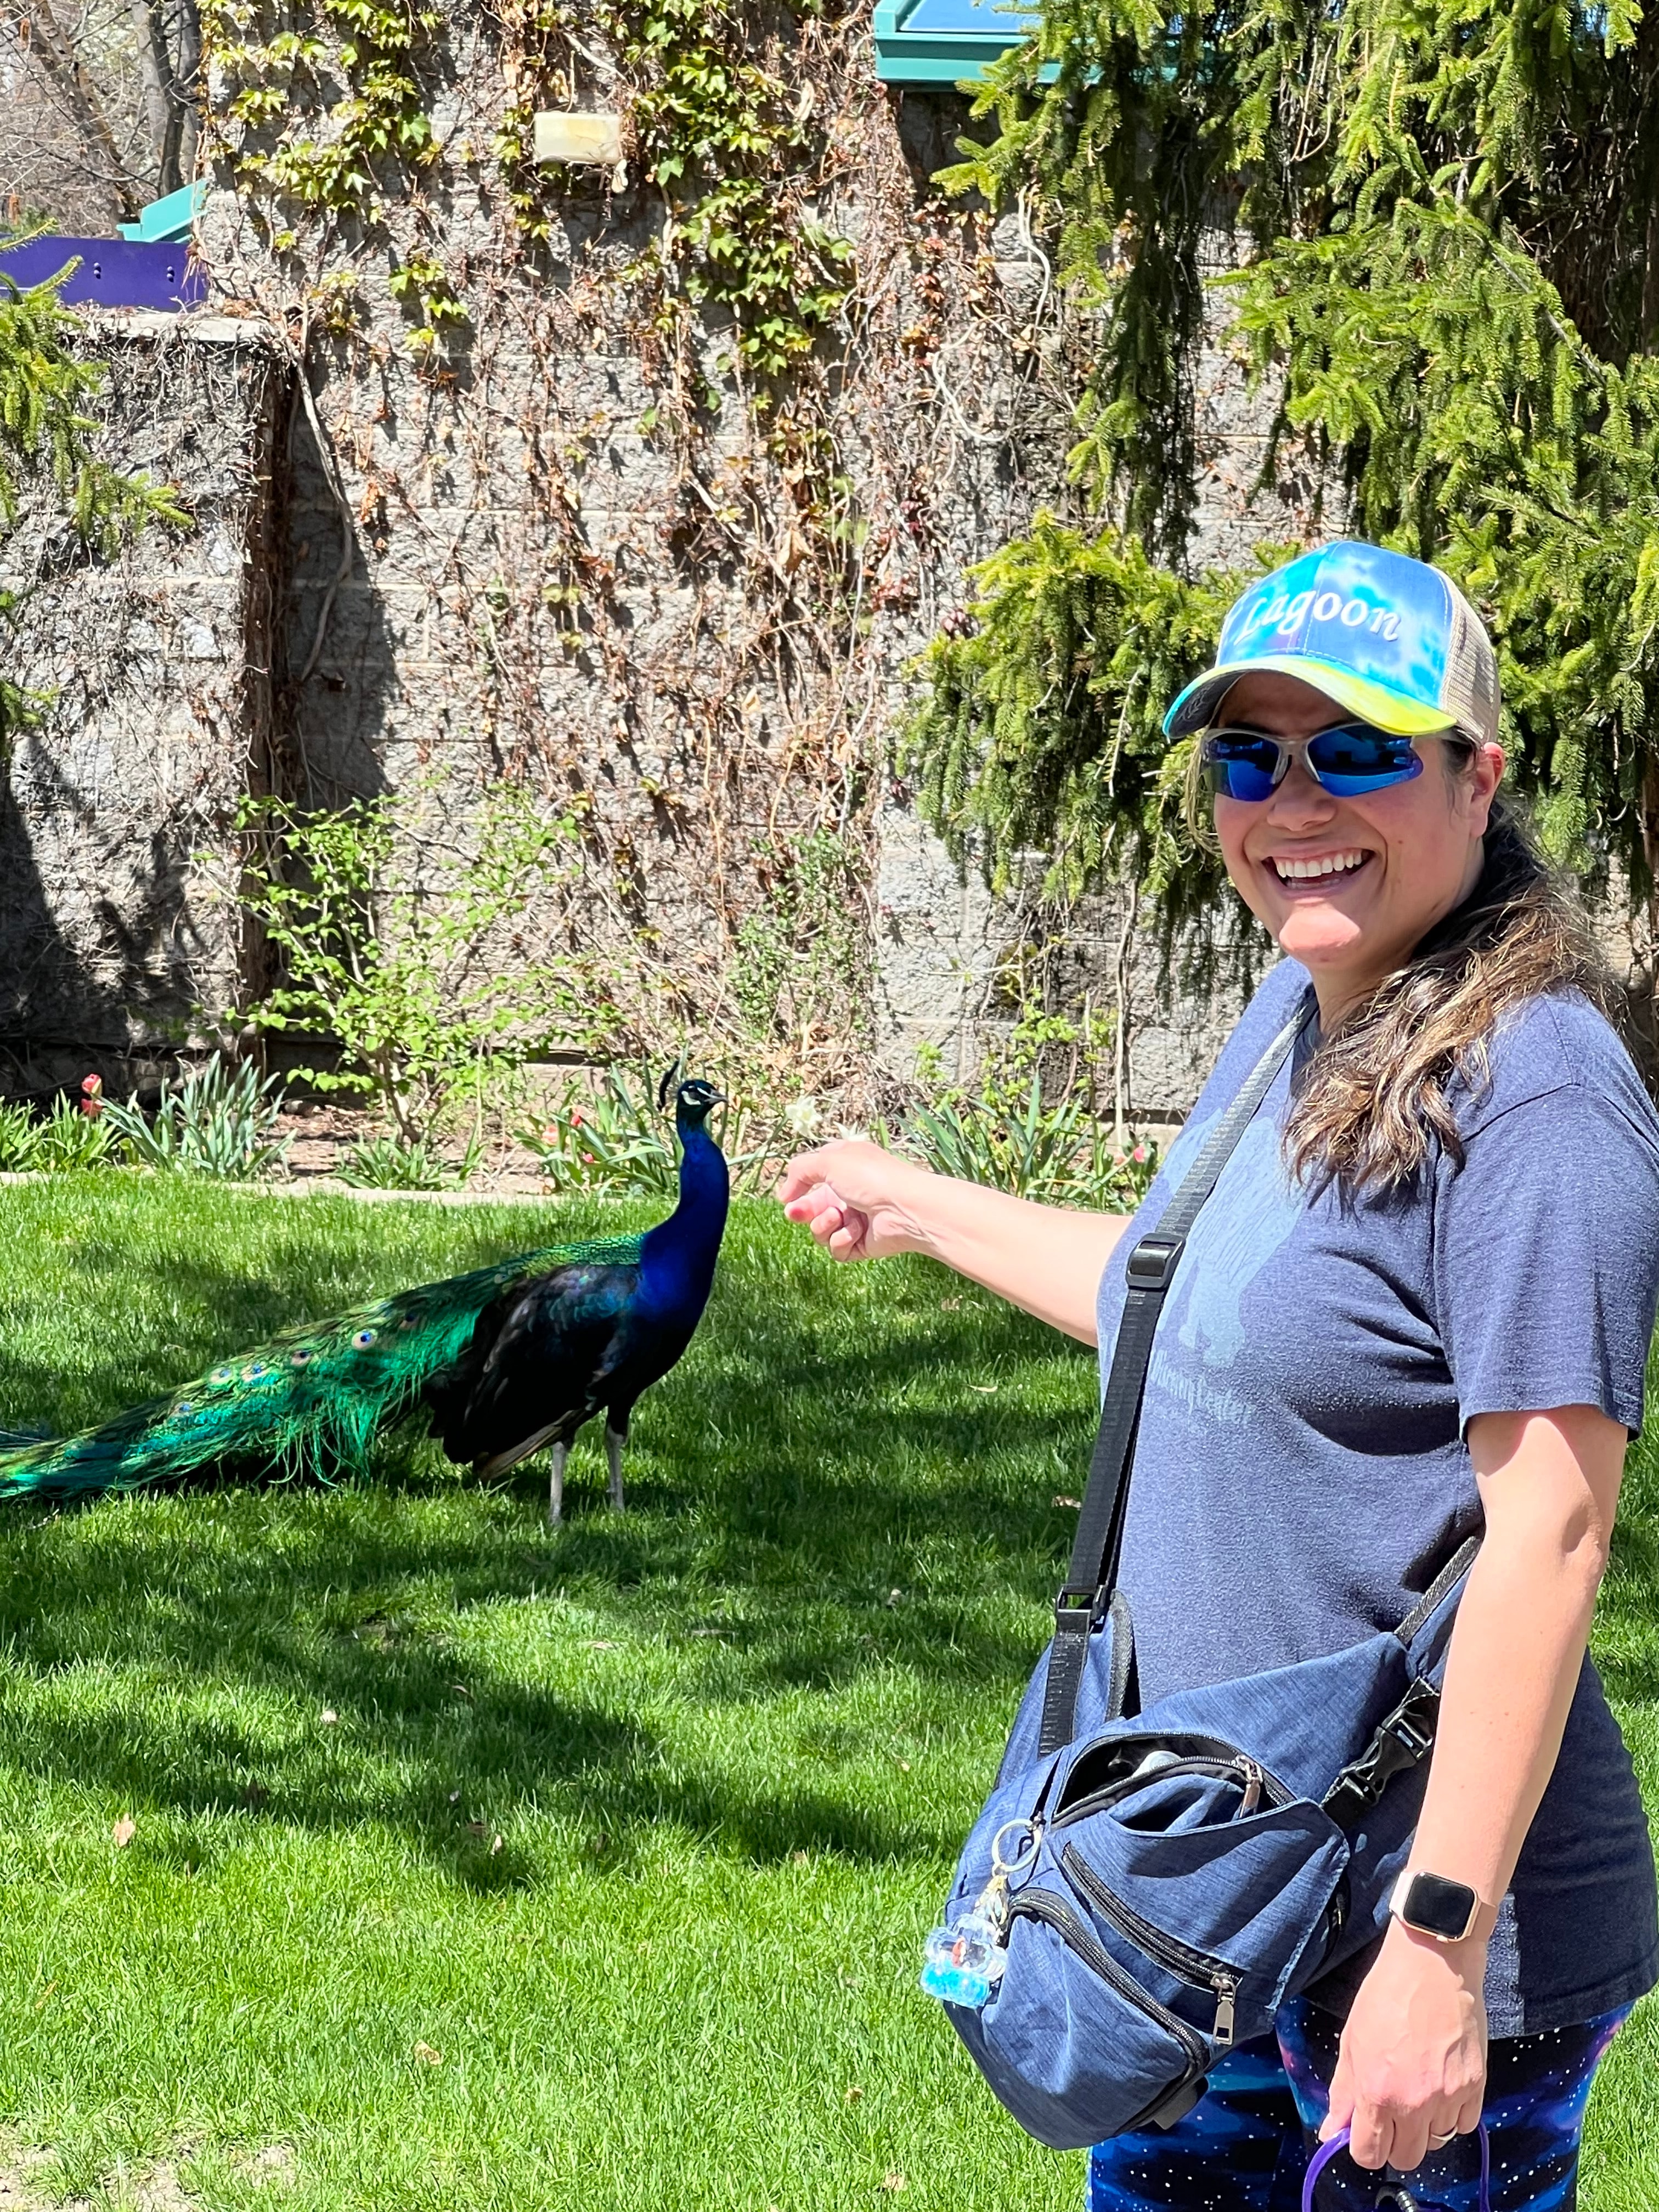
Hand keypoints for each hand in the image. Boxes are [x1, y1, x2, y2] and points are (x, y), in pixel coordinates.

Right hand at [776, 1139, 930, 1261]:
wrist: (905, 1209)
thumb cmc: (870, 1178)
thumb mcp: (829, 1160)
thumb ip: (800, 1170)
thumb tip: (785, 1196)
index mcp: (843, 1168)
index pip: (810, 1179)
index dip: (796, 1190)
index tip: (788, 1199)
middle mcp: (848, 1194)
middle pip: (809, 1210)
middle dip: (803, 1212)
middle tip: (798, 1214)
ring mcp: (854, 1220)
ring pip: (820, 1231)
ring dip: (824, 1226)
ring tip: (841, 1218)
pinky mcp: (860, 1244)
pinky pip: (837, 1249)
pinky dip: (842, 1241)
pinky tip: (856, 1231)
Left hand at [1320, 1917, 1487, 2171]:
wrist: (1432, 1963)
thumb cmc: (1386, 1995)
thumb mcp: (1352, 2040)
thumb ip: (1343, 2092)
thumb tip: (1331, 2132)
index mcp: (1376, 2091)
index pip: (1369, 2155)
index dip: (1364, 2147)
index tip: (1366, 2131)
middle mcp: (1414, 2103)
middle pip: (1406, 2158)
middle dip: (1395, 2142)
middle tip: (1392, 2112)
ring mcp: (1448, 2096)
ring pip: (1437, 2142)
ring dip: (1426, 2127)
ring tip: (1419, 2090)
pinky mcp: (1476, 2086)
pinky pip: (1465, 2125)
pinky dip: (1453, 2114)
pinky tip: (1443, 2085)